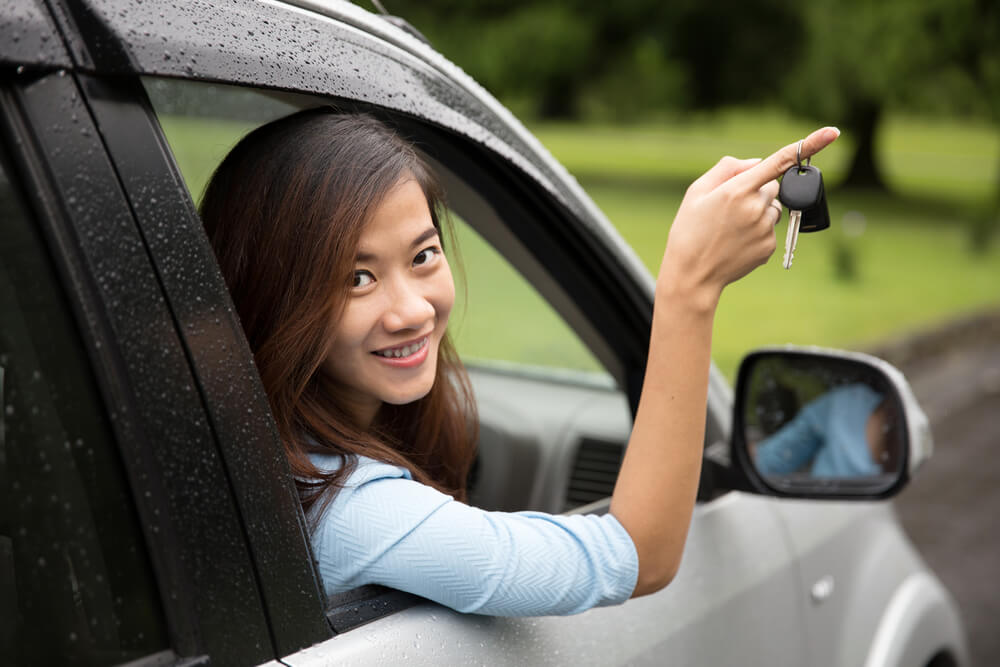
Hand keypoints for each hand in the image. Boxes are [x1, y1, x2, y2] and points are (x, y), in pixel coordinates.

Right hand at [658, 127, 839, 307]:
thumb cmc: (689, 230)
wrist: (691, 275)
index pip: (779, 161)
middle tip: (729, 209)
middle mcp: (756, 208)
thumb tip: (758, 163)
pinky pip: (770, 228)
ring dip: (758, 211)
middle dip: (756, 191)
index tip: (833, 132)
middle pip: (772, 187)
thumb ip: (728, 168)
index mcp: (737, 190)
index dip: (809, 144)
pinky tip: (736, 241)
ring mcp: (765, 229)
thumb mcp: (696, 191)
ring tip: (731, 228)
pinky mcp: (769, 246)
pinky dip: (757, 231)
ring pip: (773, 208)